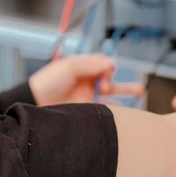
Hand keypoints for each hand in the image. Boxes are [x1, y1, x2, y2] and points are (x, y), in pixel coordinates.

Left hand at [29, 55, 143, 106]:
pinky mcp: (86, 110)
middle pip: (110, 78)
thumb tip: (111, 64)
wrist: (34, 103)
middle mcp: (87, 81)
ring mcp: (88, 96)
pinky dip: (116, 109)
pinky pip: (105, 108)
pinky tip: (124, 112)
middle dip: (118, 82)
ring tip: (141, 91)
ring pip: (111, 93)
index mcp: (82, 68)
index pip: (104, 64)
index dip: (108, 69)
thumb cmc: (48, 82)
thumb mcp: (69, 67)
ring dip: (126, 91)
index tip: (104, 76)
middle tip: (125, 88)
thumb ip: (91, 64)